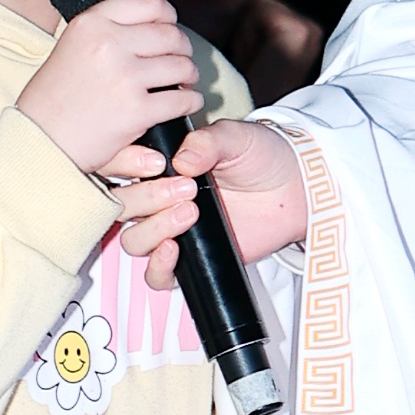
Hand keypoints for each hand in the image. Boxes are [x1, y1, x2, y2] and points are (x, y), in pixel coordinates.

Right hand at [16, 0, 202, 183]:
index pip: (148, 3)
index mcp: (90, 23)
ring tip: (185, 82)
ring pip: (181, 66)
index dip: (167, 14)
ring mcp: (124, 76)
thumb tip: (150, 23)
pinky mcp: (136, 110)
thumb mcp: (70, 48)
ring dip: (189, 74)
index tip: (170, 24)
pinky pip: (182, 99)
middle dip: (183, 48)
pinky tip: (186, 104)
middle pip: (170, 35)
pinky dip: (191, 102)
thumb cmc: (51, 100)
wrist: (38, 140)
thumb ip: (104, 32)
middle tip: (182, 60)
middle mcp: (108, 44)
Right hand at [114, 115, 311, 292]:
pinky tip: (174, 250)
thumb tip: (183, 160)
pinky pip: (157, 276)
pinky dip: (158, 267)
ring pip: (134, 241)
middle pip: (122, 208)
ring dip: (154, 230)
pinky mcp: (190, 259)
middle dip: (146, 199)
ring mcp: (170, 230)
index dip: (124, 166)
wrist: (296, 189)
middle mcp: (157, 199)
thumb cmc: (263, 157)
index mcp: (159, 165)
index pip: (118, 167)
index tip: (154, 164)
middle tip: (186, 189)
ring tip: (191, 213)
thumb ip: (209, 142)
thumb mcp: (237, 138)